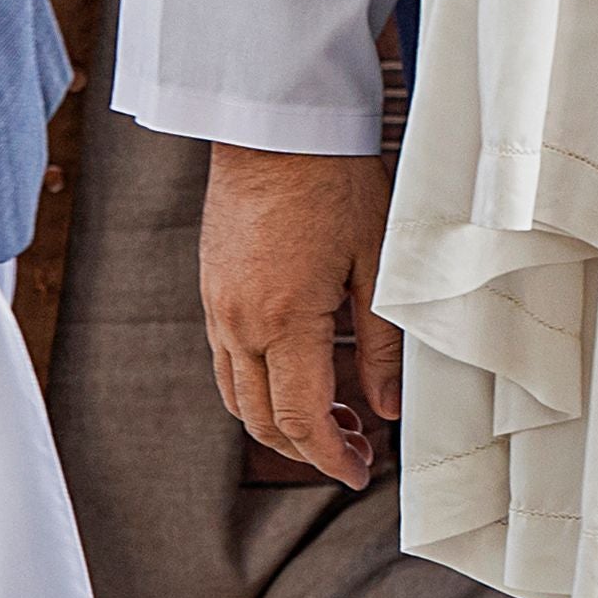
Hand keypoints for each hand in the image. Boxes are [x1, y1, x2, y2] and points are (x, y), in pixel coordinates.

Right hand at [203, 145, 401, 485]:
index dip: (331, 458)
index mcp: (285, 319)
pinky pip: (225, 362)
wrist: (276, 124)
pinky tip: (299, 374)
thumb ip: (381, 343)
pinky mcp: (210, 289)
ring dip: (279, 423)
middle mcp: (239, 322)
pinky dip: (258, 387)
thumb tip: (387, 406)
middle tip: (356, 449)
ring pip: (237, 397)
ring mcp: (216, 306)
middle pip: (261, 421)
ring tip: (335, 416)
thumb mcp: (378, 262)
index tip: (359, 473)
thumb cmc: (335, 180)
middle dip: (307, 450)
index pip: (300, 420)